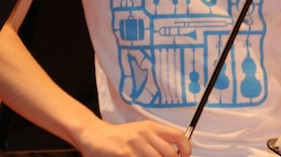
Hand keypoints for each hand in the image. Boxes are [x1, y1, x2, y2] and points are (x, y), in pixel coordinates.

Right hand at [75, 119, 190, 156]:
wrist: (94, 135)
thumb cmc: (120, 137)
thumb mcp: (140, 133)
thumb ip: (157, 141)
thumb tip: (176, 154)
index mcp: (151, 127)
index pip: (179, 136)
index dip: (186, 150)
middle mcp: (145, 133)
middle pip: (170, 154)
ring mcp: (135, 143)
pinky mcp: (125, 153)